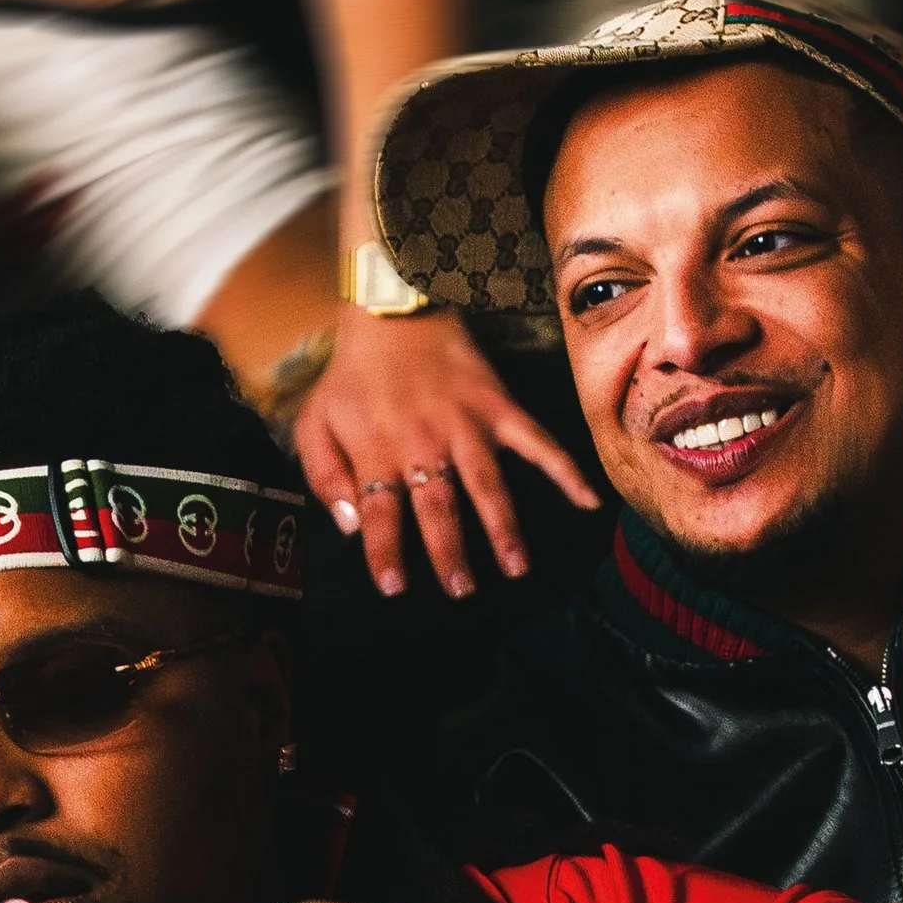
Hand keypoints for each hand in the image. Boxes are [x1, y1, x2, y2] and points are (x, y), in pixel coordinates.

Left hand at [292, 307, 598, 597]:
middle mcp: (423, 443)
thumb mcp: (314, 421)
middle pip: (438, 508)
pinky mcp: (498, 408)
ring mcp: (465, 426)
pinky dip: (565, 471)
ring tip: (516, 567)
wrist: (392, 312)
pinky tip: (588, 502)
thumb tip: (349, 526)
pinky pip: (537, 443)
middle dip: (449, 553)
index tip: (394, 587)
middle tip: (461, 590)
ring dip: (503, 528)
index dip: (385, 552)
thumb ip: (323, 476)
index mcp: (377, 451)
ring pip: (487, 485)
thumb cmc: (351, 376)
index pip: (380, 514)